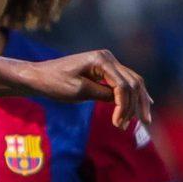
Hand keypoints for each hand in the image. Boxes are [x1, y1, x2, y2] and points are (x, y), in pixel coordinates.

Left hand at [25, 50, 154, 133]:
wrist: (40, 76)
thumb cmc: (55, 83)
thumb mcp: (79, 92)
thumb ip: (102, 94)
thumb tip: (122, 102)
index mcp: (101, 59)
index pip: (123, 85)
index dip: (124, 106)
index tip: (118, 124)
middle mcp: (108, 57)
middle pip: (133, 82)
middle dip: (138, 104)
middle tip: (141, 124)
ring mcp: (108, 62)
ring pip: (132, 82)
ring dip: (138, 101)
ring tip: (142, 120)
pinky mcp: (105, 70)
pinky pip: (124, 82)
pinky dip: (132, 95)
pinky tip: (141, 106)